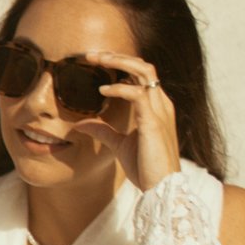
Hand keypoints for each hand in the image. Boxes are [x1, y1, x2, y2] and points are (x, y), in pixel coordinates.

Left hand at [75, 51, 181, 191]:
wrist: (162, 189)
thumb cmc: (147, 168)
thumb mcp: (120, 145)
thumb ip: (104, 131)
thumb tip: (82, 124)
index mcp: (156, 107)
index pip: (141, 74)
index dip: (120, 64)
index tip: (96, 61)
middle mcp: (161, 104)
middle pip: (143, 66)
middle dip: (117, 56)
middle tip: (92, 55)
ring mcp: (160, 111)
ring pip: (145, 71)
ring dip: (119, 62)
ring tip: (97, 60)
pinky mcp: (154, 122)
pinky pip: (138, 94)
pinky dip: (120, 88)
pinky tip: (102, 91)